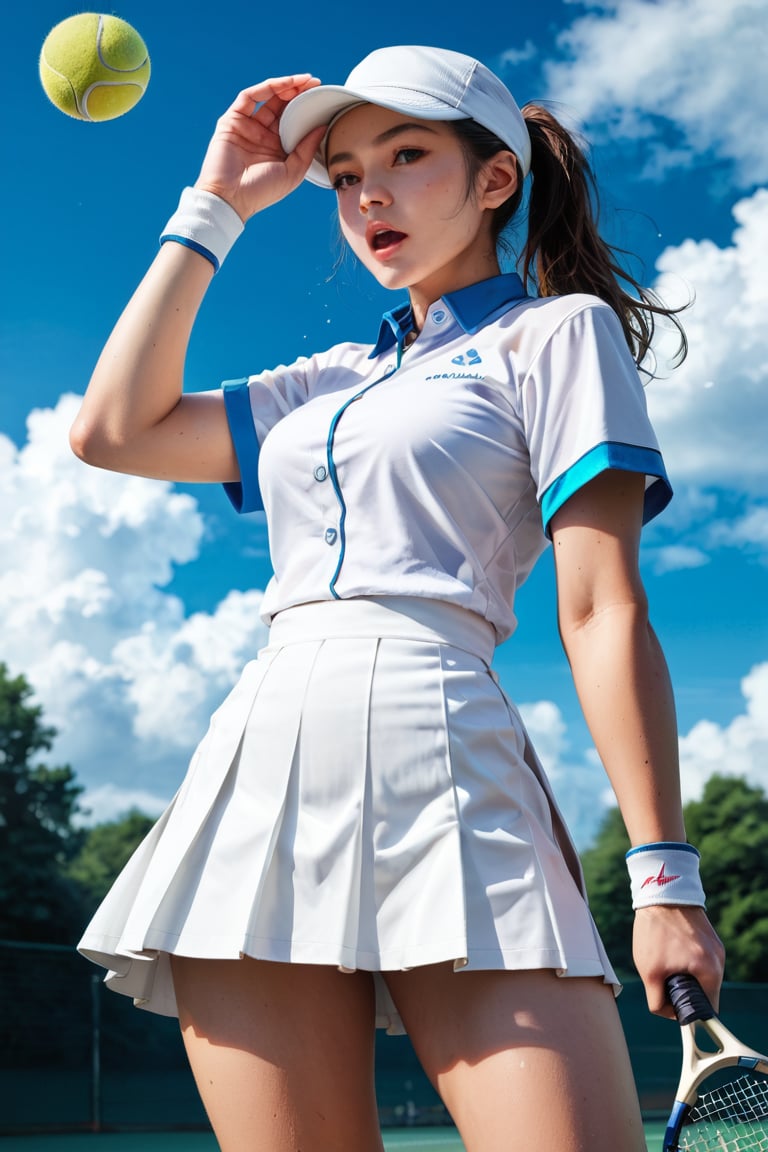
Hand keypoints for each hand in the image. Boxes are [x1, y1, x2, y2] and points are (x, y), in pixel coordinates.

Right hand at [194, 75, 326, 220]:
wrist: (231, 199)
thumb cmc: (262, 192)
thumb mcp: (294, 171)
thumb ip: (307, 148)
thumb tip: (322, 126)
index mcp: (277, 148)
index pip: (293, 121)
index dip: (306, 108)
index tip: (321, 97)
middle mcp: (262, 135)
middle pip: (281, 106)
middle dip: (298, 92)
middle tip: (314, 83)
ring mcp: (247, 126)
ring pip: (267, 98)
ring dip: (285, 86)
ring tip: (303, 81)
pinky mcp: (232, 120)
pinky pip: (249, 97)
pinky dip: (267, 88)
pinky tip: (285, 84)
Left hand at [632, 904, 724, 1016]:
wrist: (660, 891)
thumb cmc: (654, 931)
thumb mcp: (649, 972)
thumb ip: (658, 1001)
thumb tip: (667, 1013)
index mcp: (710, 972)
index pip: (708, 1009)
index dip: (688, 1012)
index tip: (671, 1002)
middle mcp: (719, 960)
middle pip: (704, 991)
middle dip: (683, 991)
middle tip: (663, 978)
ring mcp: (716, 947)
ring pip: (701, 974)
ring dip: (684, 974)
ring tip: (666, 959)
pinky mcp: (709, 936)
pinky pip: (700, 958)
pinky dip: (686, 960)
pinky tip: (670, 948)